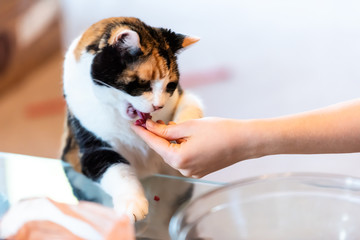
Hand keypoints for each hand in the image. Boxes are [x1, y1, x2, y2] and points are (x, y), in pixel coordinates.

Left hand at [132, 118, 258, 177]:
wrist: (244, 142)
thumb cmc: (220, 131)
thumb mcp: (190, 126)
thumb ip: (167, 129)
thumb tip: (150, 127)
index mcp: (178, 158)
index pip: (154, 143)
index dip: (143, 132)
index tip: (133, 124)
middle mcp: (183, 169)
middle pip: (163, 150)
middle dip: (157, 135)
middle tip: (151, 121)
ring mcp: (192, 172)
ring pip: (173, 154)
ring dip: (170, 141)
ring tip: (171, 125)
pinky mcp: (199, 170)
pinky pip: (183, 158)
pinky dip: (180, 147)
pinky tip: (183, 136)